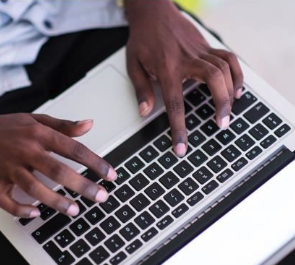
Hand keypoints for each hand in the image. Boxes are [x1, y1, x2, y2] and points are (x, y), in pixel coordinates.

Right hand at [0, 113, 116, 217]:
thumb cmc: (4, 127)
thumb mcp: (34, 119)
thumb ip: (63, 125)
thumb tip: (89, 124)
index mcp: (38, 134)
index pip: (73, 148)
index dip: (95, 162)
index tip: (110, 174)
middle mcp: (25, 151)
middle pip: (58, 171)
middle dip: (82, 186)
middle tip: (100, 196)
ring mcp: (9, 167)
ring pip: (35, 189)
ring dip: (57, 202)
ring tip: (74, 210)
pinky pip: (7, 201)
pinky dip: (20, 209)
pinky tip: (35, 213)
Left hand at [125, 0, 243, 156]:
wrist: (153, 13)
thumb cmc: (142, 39)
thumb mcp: (133, 64)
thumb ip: (141, 89)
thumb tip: (145, 112)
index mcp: (166, 68)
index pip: (175, 103)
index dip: (179, 128)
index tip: (181, 148)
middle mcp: (186, 59)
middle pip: (213, 80)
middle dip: (221, 104)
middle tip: (221, 125)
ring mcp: (199, 51)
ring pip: (224, 69)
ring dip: (230, 92)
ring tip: (228, 113)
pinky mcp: (207, 46)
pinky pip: (228, 58)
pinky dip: (236, 74)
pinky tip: (236, 89)